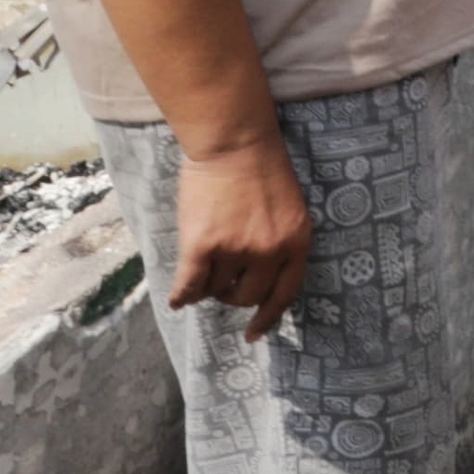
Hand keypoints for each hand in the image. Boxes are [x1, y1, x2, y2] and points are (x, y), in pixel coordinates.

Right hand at [167, 132, 313, 339]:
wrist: (234, 140)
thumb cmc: (261, 168)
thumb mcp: (288, 209)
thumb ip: (279, 243)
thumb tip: (259, 280)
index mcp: (297, 242)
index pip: (285, 293)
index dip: (268, 317)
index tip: (254, 333)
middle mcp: (269, 251)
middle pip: (247, 296)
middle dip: (232, 294)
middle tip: (221, 281)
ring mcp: (236, 249)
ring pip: (215, 290)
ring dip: (207, 286)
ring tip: (203, 268)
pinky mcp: (203, 244)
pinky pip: (190, 284)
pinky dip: (181, 295)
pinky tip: (176, 300)